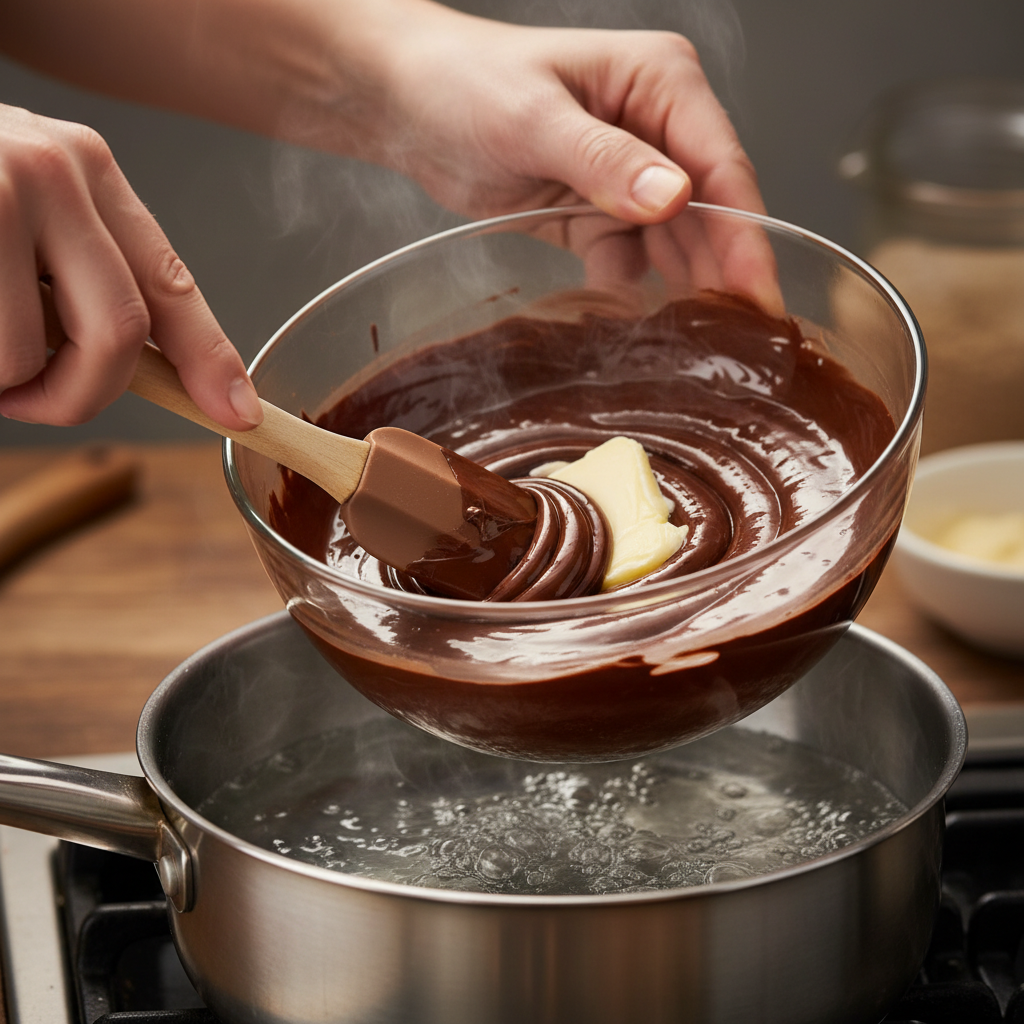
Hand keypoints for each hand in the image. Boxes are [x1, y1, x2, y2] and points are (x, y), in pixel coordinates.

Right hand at [0, 103, 261, 427]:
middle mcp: (53, 173)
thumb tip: (146, 366)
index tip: (237, 415)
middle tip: (34, 402)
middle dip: (82, 394)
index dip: (210, 359)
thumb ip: (84, 271)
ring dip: (0, 380)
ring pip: (30, 352)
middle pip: (120, 333)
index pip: (170, 283)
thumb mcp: (26, 206)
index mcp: (88, 171)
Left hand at [350, 2, 779, 310]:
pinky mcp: (595, 214)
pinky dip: (626, 293)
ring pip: (671, 244)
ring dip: (680, 291)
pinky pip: (625, 262)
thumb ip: (604, 160)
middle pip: (707, 212)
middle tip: (741, 342)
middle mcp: (656, 130)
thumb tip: (671, 198)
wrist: (406, 105)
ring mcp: (628, 176)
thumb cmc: (464, 82)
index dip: (745, 233)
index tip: (758, 292)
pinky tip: (632, 329)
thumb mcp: (534, 119)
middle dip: (721, 273)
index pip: (720, 165)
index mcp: (660, 84)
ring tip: (697, 347)